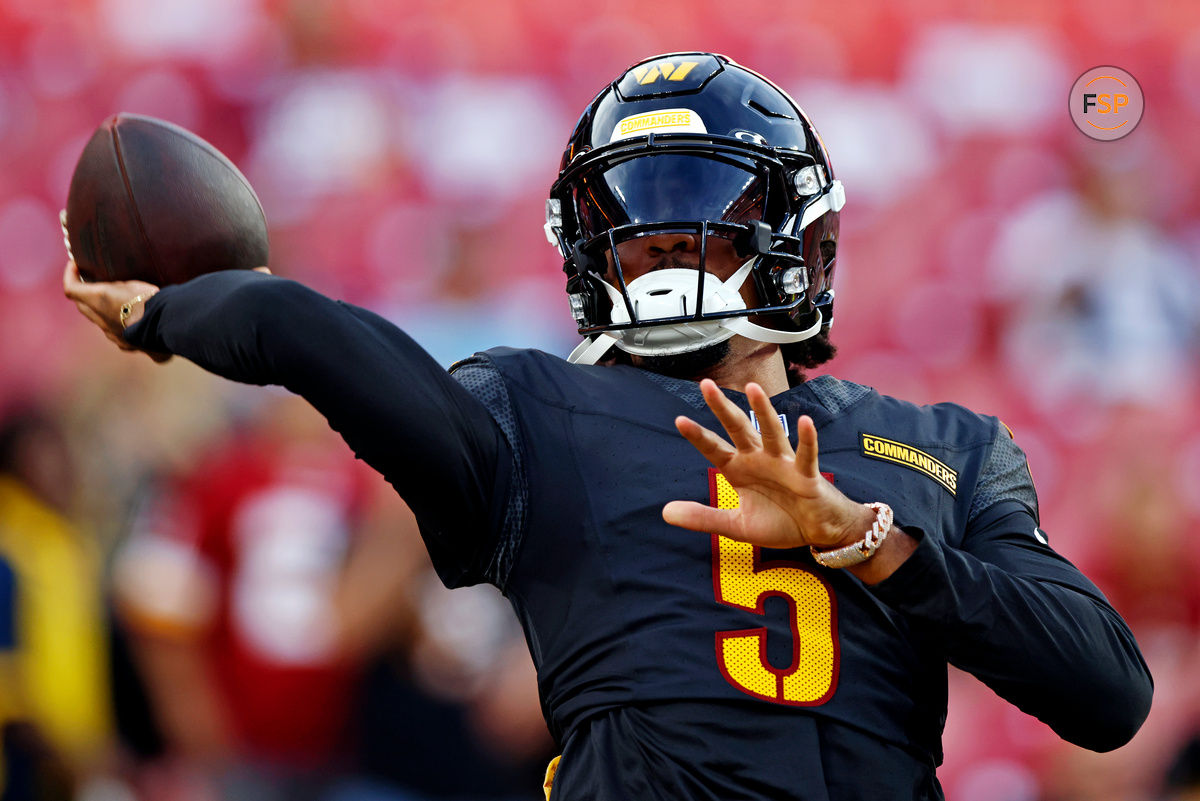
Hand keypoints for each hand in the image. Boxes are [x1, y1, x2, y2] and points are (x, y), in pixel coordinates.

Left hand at [62, 259, 171, 361]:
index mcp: (99, 301)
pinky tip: (136, 323)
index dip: (70, 276)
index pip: (71, 289)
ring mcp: (114, 336)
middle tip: (93, 284)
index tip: (75, 265)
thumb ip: (118, 287)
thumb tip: (116, 289)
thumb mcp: (132, 284)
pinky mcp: (128, 346)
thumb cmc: (150, 299)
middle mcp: (102, 320)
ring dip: (103, 312)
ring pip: (101, 323)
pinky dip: (123, 327)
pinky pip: (119, 336)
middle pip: (83, 307)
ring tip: (118, 304)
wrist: (166, 324)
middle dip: (84, 296)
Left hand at [662, 379, 875, 549]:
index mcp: (739, 469)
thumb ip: (703, 518)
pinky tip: (805, 422)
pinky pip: (805, 455)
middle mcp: (759, 459)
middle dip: (723, 408)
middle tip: (706, 384)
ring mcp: (783, 464)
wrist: (817, 532)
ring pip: (771, 433)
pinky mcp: (806, 475)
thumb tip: (665, 512)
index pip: (714, 448)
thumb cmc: (780, 521)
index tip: (679, 420)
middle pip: (738, 429)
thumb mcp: (736, 526)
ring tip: (753, 389)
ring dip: (763, 411)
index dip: (698, 436)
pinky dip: (807, 439)